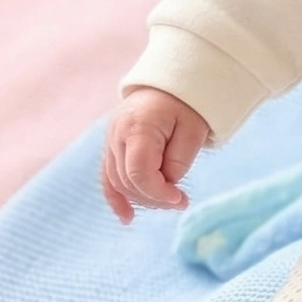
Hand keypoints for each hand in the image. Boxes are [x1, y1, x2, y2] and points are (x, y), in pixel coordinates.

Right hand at [101, 87, 209, 222]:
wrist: (169, 83)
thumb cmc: (186, 105)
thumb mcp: (193, 129)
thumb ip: (179, 160)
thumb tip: (167, 186)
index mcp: (138, 126)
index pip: (139, 172)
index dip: (158, 192)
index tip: (180, 199)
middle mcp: (117, 134)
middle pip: (128, 180)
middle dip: (154, 197)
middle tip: (181, 201)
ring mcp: (110, 141)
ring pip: (118, 182)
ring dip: (142, 198)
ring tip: (168, 202)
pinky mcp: (111, 147)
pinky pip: (108, 177)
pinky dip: (116, 198)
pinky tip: (127, 218)